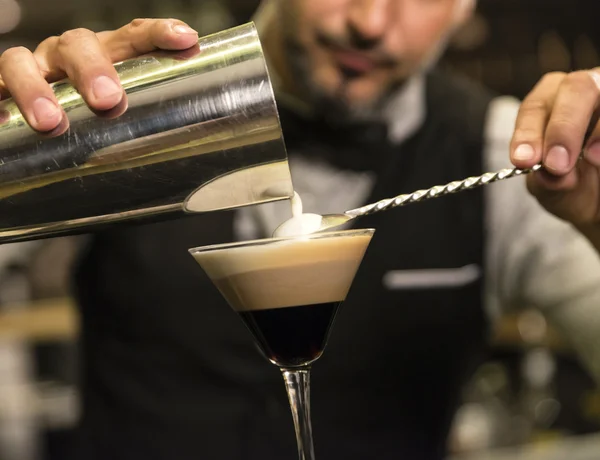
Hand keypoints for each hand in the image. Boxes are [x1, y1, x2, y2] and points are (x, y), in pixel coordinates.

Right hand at [0, 18, 197, 133]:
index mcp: (106, 56)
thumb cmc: (92, 117)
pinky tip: (3, 118)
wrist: (40, 124)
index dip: (158, 34)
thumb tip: (196, 131)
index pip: (134, 36)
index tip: (185, 39)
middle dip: (93, 69)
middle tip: (108, 102)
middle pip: (78, 44)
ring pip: (22, 62)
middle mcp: (67, 56)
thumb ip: (150, 112)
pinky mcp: (0, 89)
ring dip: (37, 90)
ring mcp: (31, 69)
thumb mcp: (125, 112)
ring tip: (51, 123)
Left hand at [510, 69, 599, 238]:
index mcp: (550, 102)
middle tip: (557, 165)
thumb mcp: (554, 188)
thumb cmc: (575, 185)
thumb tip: (550, 173)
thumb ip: (547, 180)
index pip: (535, 107)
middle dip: (564, 127)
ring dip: (598, 130)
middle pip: (577, 87)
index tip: (524, 161)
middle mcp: (585, 88)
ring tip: (592, 160)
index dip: (528, 132)